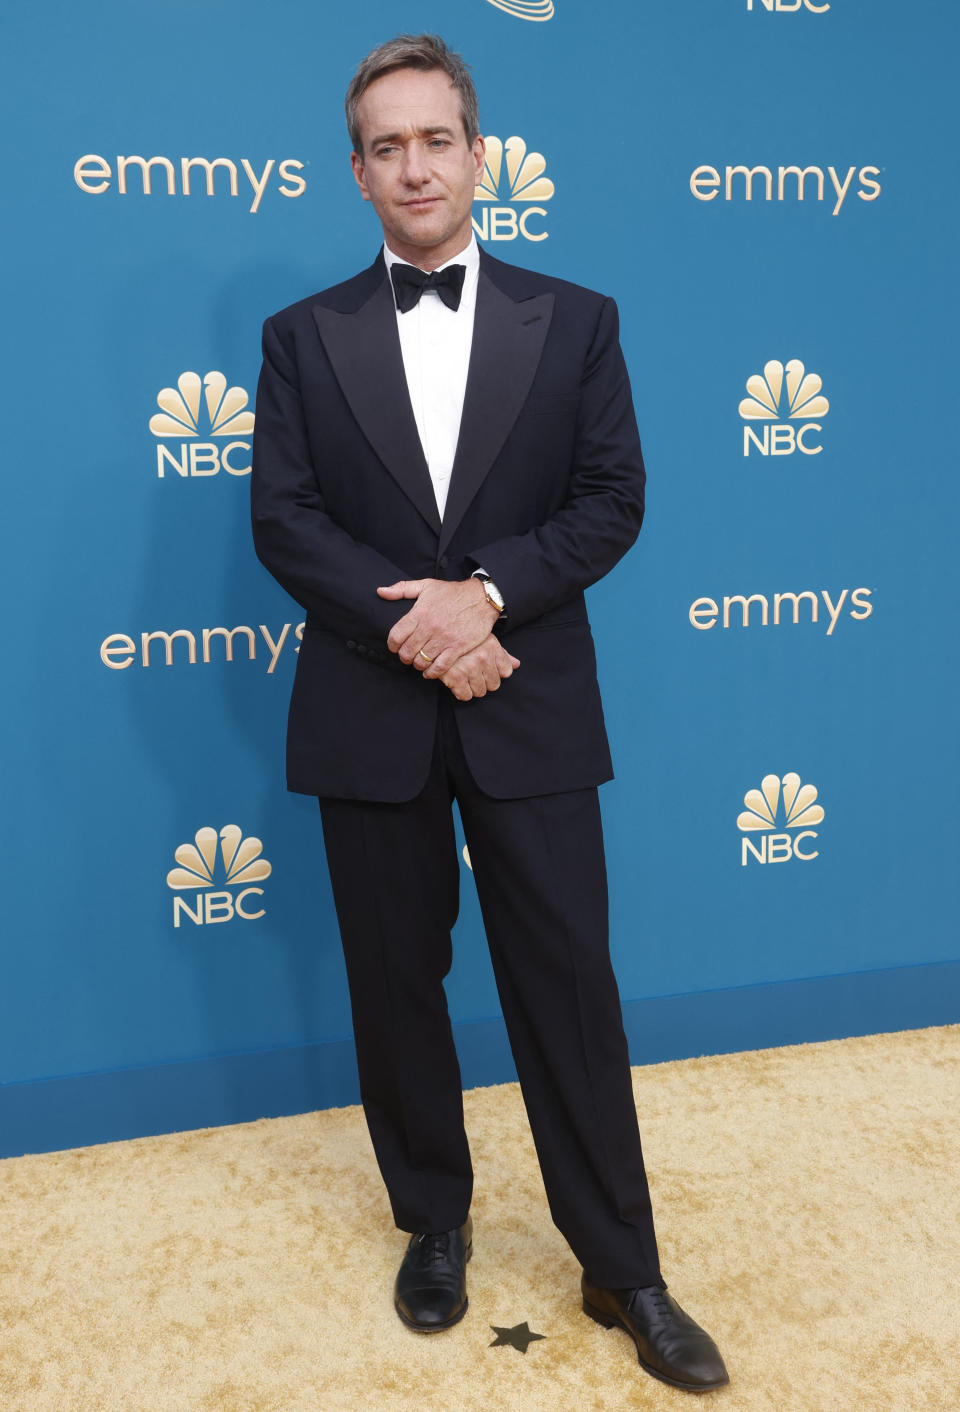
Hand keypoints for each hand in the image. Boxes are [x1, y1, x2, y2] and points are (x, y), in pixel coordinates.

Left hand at [377, 578, 499, 675]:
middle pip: (407, 651)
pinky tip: (429, 671)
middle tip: (407, 656)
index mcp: (420, 613)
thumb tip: (381, 592)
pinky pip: (440, 666)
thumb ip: (401, 589)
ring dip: (417, 664)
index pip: (396, 635)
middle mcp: (430, 627)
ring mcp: (444, 639)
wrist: (481, 598)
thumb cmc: (452, 592)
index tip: (395, 646)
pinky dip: (432, 672)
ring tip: (419, 662)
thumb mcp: (426, 585)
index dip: (392, 645)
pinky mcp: (457, 647)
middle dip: (404, 656)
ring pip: (422, 660)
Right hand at [439, 635, 520, 701]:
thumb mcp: (483, 639)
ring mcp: (469, 668)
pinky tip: (456, 683)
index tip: (487, 669)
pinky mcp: (455, 677)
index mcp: (492, 647)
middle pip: (494, 684)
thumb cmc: (461, 636)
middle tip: (473, 674)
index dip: (496, 672)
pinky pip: (465, 695)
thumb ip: (501, 654)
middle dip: (485, 682)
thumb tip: (516, 665)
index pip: (506, 672)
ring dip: (473, 688)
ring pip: (480, 692)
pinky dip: (461, 692)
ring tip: (464, 677)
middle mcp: (483, 657)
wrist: (434, 633)